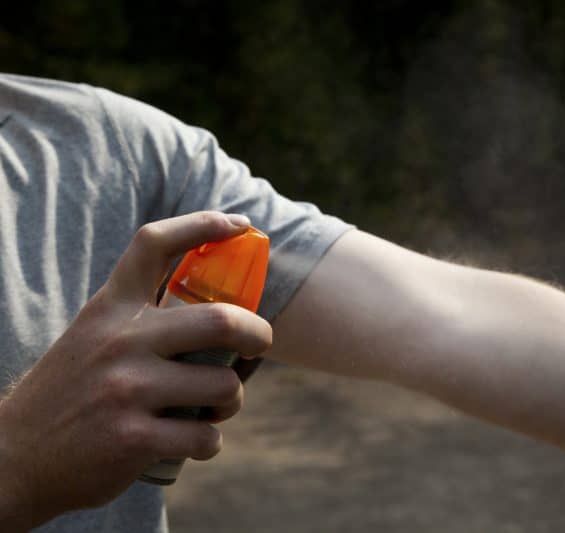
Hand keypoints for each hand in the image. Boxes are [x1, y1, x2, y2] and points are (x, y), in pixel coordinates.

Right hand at [0, 211, 272, 529]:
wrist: (14, 459)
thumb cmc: (72, 394)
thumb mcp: (94, 336)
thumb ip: (141, 318)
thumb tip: (220, 308)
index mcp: (110, 308)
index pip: (154, 244)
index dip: (203, 225)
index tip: (239, 224)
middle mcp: (120, 340)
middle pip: (221, 319)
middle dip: (258, 334)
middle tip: (259, 345)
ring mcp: (126, 389)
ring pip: (223, 385)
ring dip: (232, 400)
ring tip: (216, 407)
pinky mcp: (133, 438)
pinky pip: (205, 436)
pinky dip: (210, 442)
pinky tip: (193, 441)